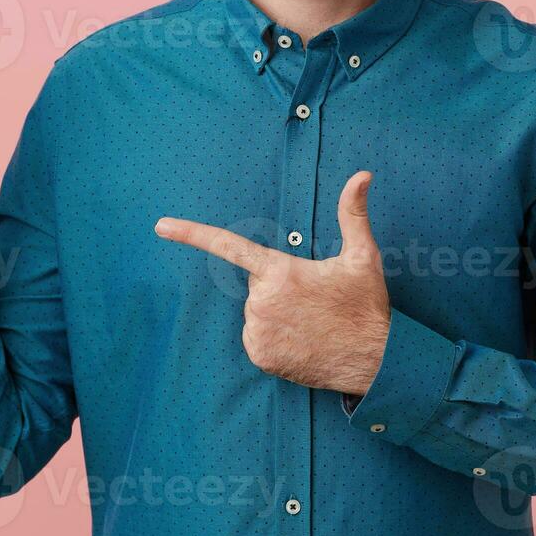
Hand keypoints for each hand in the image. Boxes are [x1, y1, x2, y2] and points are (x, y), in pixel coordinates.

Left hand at [155, 170, 390, 396]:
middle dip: (278, 287)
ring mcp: (258, 332)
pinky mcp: (260, 356)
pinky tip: (302, 340)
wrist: (374, 361)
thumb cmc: (366, 306)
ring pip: (256, 312)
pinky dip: (275, 337)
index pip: (228, 245)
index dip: (192, 233)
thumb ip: (353, 212)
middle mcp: (261, 301)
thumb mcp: (363, 256)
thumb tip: (362, 174)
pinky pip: (257, 338)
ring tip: (311, 322)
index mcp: (280, 271)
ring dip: (276, 313)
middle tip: (313, 300)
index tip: (161, 226)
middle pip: (256, 284)